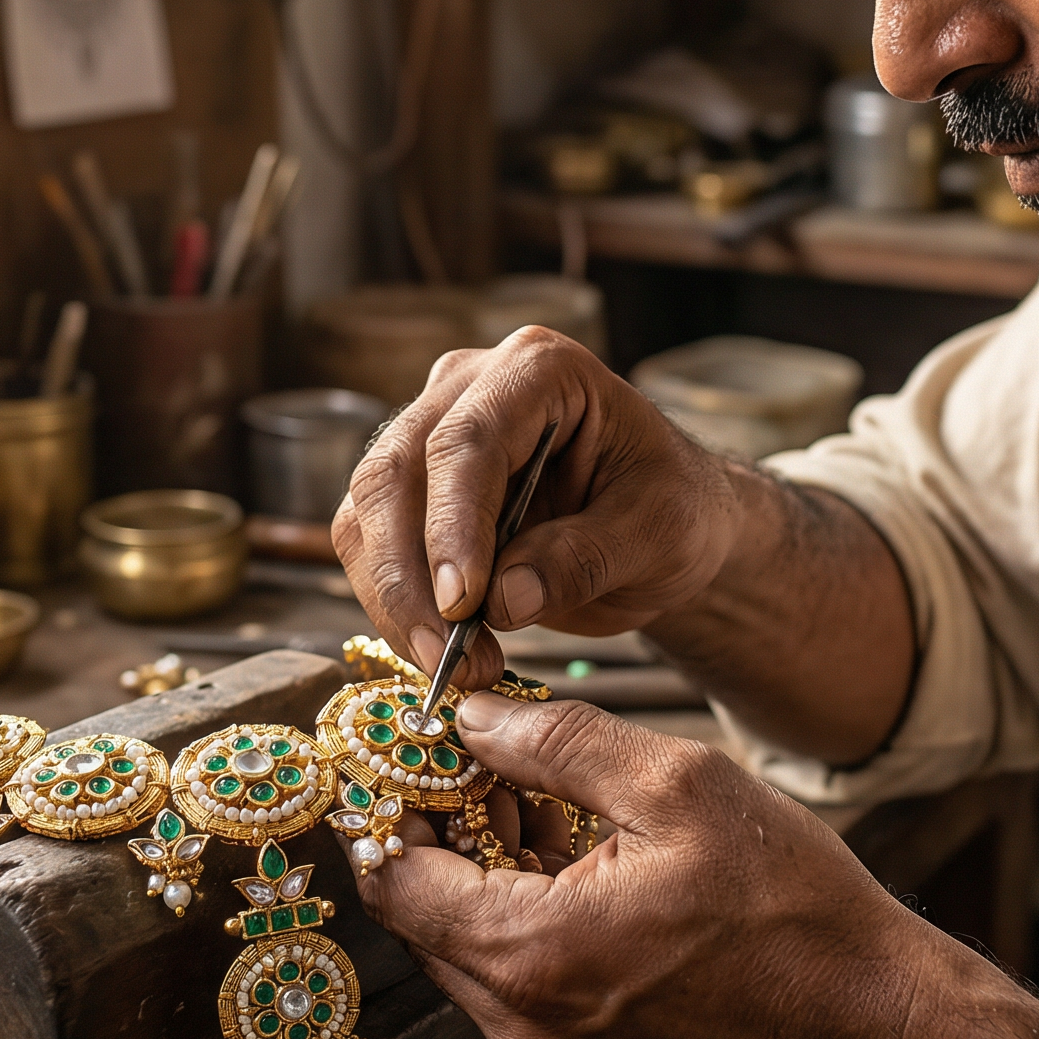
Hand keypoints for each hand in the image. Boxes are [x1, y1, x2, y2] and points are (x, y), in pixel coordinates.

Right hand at [332, 328, 743, 687]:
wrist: (660, 524)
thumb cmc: (671, 507)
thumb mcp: (660, 533)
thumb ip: (585, 559)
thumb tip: (502, 600)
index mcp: (541, 369)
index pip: (468, 440)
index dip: (454, 524)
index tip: (463, 604)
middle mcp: (468, 387)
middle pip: (395, 472)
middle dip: (409, 576)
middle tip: (446, 658)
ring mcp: (429, 434)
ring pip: (366, 514)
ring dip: (396, 601)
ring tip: (455, 669)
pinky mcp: (410, 490)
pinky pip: (371, 546)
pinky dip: (395, 607)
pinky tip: (442, 653)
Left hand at [355, 689, 942, 1038]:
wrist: (874, 1022)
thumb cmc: (790, 904)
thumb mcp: (677, 785)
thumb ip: (557, 743)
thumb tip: (469, 718)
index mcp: (531, 955)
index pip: (394, 880)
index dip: (392, 805)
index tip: (414, 750)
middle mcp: (522, 1027)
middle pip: (424, 918)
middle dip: (443, 832)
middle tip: (487, 760)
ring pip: (473, 952)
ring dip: (489, 874)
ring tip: (547, 800)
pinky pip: (521, 987)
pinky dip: (529, 922)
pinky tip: (585, 862)